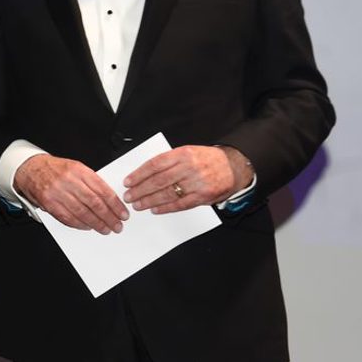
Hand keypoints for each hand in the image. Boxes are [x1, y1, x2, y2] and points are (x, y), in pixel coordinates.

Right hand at [14, 154, 128, 233]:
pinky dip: (79, 224)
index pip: (102, 190)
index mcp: (78, 170)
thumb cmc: (55, 169)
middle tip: (117, 225)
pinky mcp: (49, 203)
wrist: (30, 168)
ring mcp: (57, 192)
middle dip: (108, 217)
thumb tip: (109, 200)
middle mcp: (68, 181)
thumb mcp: (75, 168)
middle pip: (94, 203)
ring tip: (105, 229)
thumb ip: (91, 182)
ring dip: (96, 223)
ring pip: (82, 212)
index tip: (123, 214)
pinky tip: (88, 227)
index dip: (115, 204)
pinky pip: (68, 217)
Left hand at [122, 145, 250, 212]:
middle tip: (129, 196)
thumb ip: (169, 161)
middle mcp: (189, 167)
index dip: (139, 174)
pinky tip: (155, 210)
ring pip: (168, 193)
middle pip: (159, 180)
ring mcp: (197, 183)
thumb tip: (144, 173)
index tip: (128, 181)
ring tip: (138, 205)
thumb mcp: (188, 151)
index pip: (155, 164)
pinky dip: (166, 208)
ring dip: (150, 201)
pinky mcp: (204, 196)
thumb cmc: (206, 159)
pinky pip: (181, 204)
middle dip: (141, 190)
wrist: (233, 166)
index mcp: (183, 153)